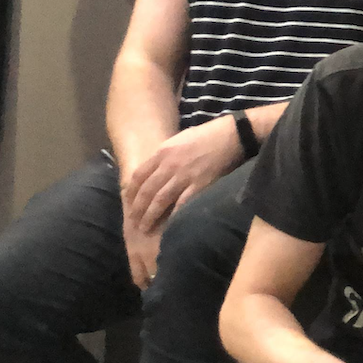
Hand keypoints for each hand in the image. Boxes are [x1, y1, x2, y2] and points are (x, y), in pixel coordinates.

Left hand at [120, 116, 245, 287]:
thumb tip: (156, 171)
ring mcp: (184, 175)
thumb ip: (166, 155)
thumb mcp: (180, 139)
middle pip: (146, 191)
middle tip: (133, 222)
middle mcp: (170, 164)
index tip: (128, 203)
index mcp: (163, 152)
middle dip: (138, 209)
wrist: (234, 134)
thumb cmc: (209, 135)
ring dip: (150, 216)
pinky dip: (174, 215)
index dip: (131, 192)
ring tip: (145, 228)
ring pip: (160, 200)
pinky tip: (169, 225)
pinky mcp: (201, 184)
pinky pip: (182, 203)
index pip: (138, 175)